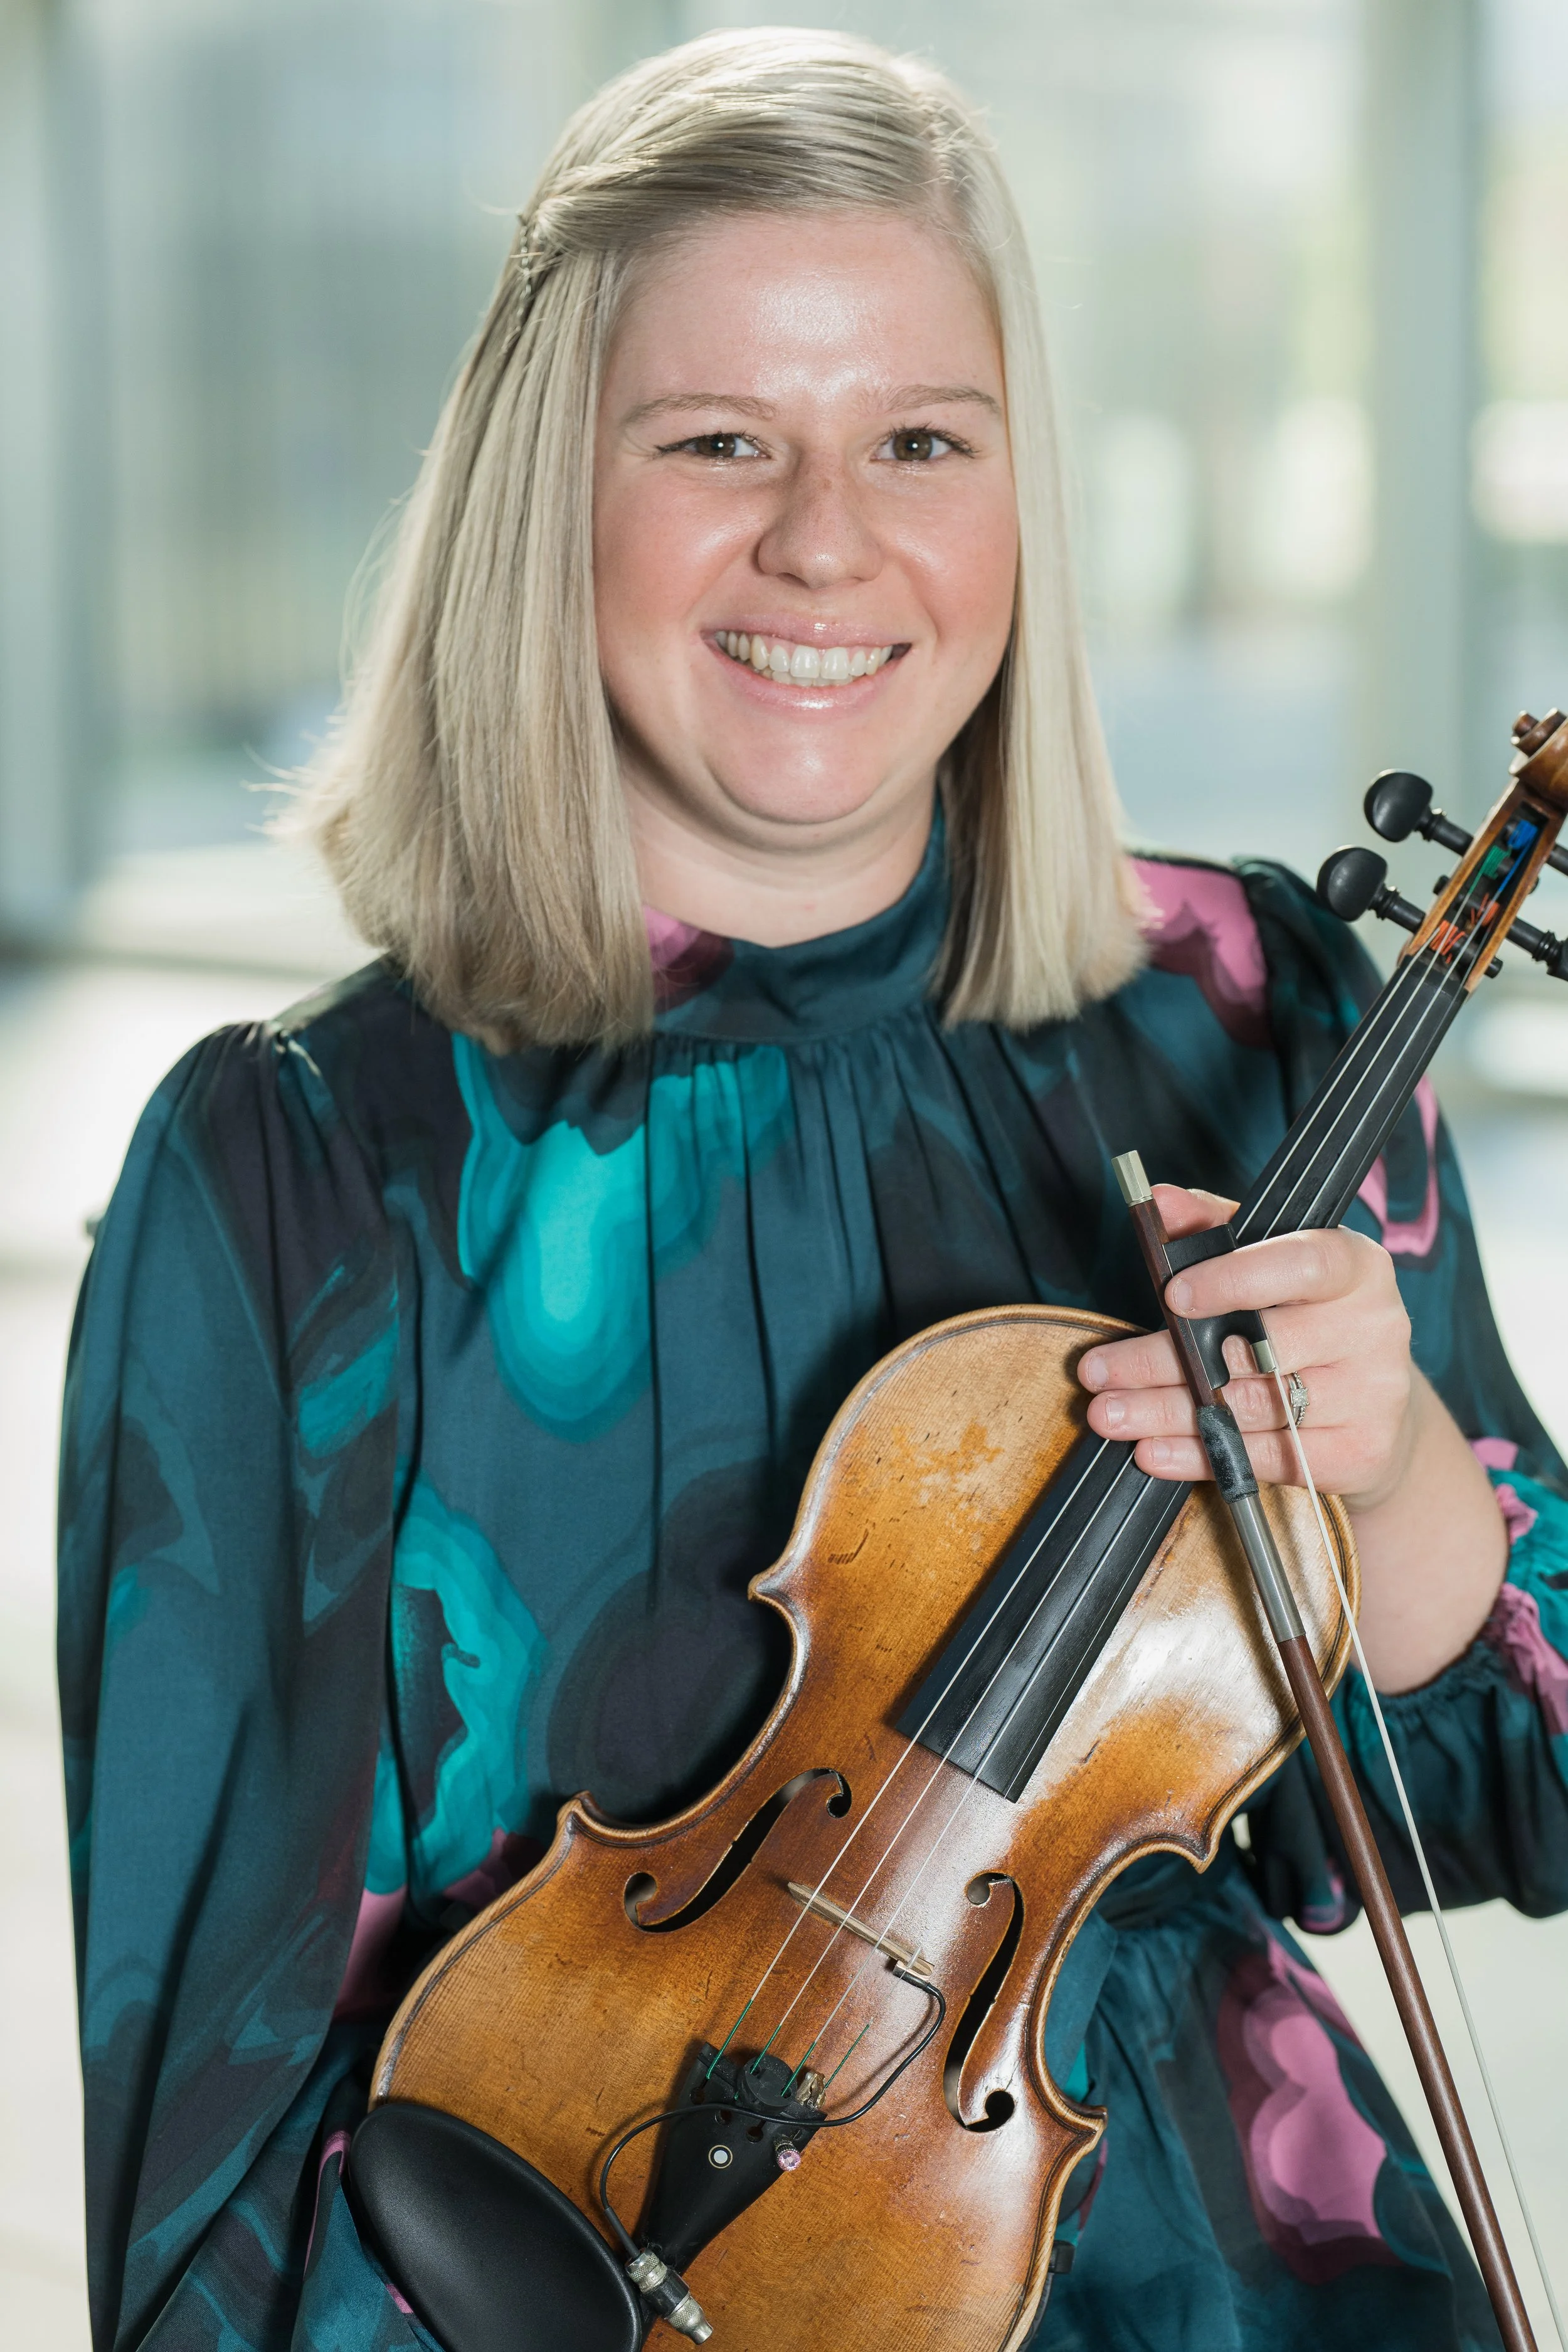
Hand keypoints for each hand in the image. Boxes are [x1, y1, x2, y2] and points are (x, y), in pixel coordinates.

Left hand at [1078, 1183, 1417, 1503]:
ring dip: (1168, 1413)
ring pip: (1252, 1408)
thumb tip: (1159, 1200)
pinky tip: (1153, 1451)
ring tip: (1109, 1413)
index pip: (1299, 1265)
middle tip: (1099, 1371)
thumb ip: (1214, 1227)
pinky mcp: (1361, 1453)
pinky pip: (1268, 1459)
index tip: (1170, 1295)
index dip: (1234, 1280)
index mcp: (1355, 1266)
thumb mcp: (1270, 1261)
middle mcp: (1374, 1327)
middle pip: (1258, 1349)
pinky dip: (1203, 1457)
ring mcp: (1372, 1394)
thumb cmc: (1307, 1318)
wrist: (1376, 1405)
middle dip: (1165, 1362)